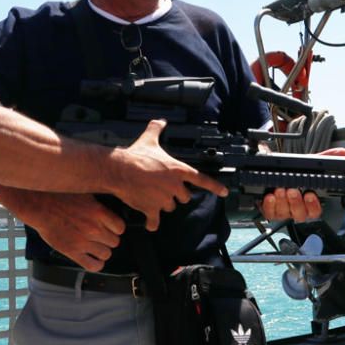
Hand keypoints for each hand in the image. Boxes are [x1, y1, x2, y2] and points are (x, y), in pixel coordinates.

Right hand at [17, 193, 124, 271]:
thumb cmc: (60, 196)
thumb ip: (99, 204)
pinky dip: (96, 264)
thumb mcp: (86, 193)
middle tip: (102, 236)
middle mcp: (94, 228)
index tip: (111, 228)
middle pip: (114, 241)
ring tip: (96, 246)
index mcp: (99, 212)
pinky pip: (93, 265)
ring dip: (103, 251)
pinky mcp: (72, 251)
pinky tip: (94, 259)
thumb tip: (110, 207)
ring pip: (106, 254)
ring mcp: (84, 241)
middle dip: (109, 239)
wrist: (40, 205)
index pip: (120, 228)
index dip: (116, 228)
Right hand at [110, 120, 227, 230]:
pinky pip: (155, 221)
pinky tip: (151, 223)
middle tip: (163, 188)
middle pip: (184, 197)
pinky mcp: (152, 209)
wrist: (120, 170)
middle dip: (176, 194)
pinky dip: (153, 223)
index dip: (215, 186)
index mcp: (178, 170)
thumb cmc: (135, 156)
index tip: (225, 192)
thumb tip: (159, 121)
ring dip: (163, 204)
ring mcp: (164, 199)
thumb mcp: (149, 140)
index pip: (202, 179)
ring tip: (151, 196)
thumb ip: (156, 130)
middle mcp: (175, 186)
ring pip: (170, 207)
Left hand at [259, 146, 344, 221]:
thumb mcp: (308, 164)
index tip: (310, 195)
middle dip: (296, 202)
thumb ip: (324, 159)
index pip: (315, 210)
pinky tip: (270, 196)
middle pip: (300, 214)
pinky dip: (270, 205)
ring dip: (282, 201)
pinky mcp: (270, 211)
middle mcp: (296, 209)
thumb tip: (342, 153)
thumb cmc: (292, 172)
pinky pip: (270, 213)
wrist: (272, 172)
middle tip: (292, 190)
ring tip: (280, 189)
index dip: (313, 205)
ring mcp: (283, 211)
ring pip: (284, 213)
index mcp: (308, 202)